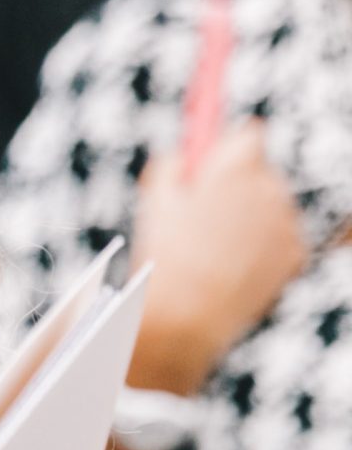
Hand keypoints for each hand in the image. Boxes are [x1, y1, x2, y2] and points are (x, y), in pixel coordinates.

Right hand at [127, 122, 303, 393]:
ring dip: (251, 218)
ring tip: (213, 250)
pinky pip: (279, 239)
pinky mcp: (295, 254)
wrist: (186, 317)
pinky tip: (233, 267)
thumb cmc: (165, 255)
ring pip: (271, 207)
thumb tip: (187, 156)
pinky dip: (262, 249)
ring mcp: (287, 222)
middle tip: (205, 211)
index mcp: (236, 166)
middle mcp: (270, 187)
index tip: (213, 159)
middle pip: (260, 171)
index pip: (248, 132)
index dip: (227, 146)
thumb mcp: (154, 197)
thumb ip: (173, 163)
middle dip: (238, 184)